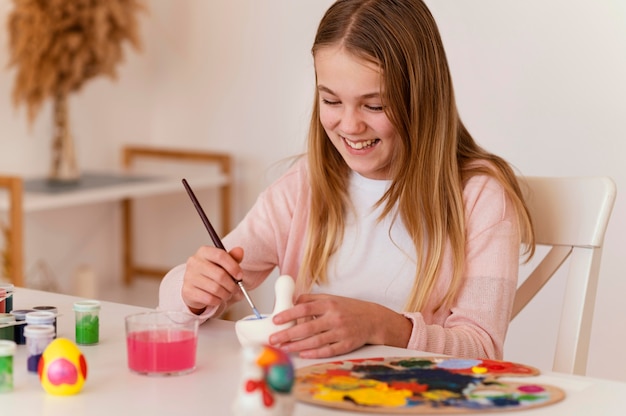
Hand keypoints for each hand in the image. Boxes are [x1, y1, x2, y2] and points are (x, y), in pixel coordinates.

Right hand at [181, 245, 243, 313]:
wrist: (195, 286)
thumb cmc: (211, 273)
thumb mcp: (222, 263)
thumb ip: (232, 257)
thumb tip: (240, 251)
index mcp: (204, 251)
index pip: (220, 255)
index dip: (233, 267)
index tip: (240, 275)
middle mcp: (194, 262)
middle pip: (220, 274)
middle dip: (232, 285)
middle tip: (236, 289)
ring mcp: (189, 276)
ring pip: (215, 289)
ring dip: (226, 294)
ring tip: (227, 294)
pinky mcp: (187, 291)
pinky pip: (209, 298)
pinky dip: (217, 301)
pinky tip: (218, 298)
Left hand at [269, 293, 412, 357]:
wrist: (373, 319)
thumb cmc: (349, 309)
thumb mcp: (331, 298)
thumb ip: (311, 299)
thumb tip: (291, 302)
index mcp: (329, 304)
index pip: (304, 308)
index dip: (289, 314)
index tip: (276, 320)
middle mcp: (334, 317)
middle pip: (307, 327)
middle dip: (288, 334)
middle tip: (274, 339)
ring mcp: (341, 332)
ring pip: (316, 341)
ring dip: (298, 346)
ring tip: (284, 348)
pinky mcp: (347, 344)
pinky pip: (328, 350)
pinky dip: (315, 353)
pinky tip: (303, 354)